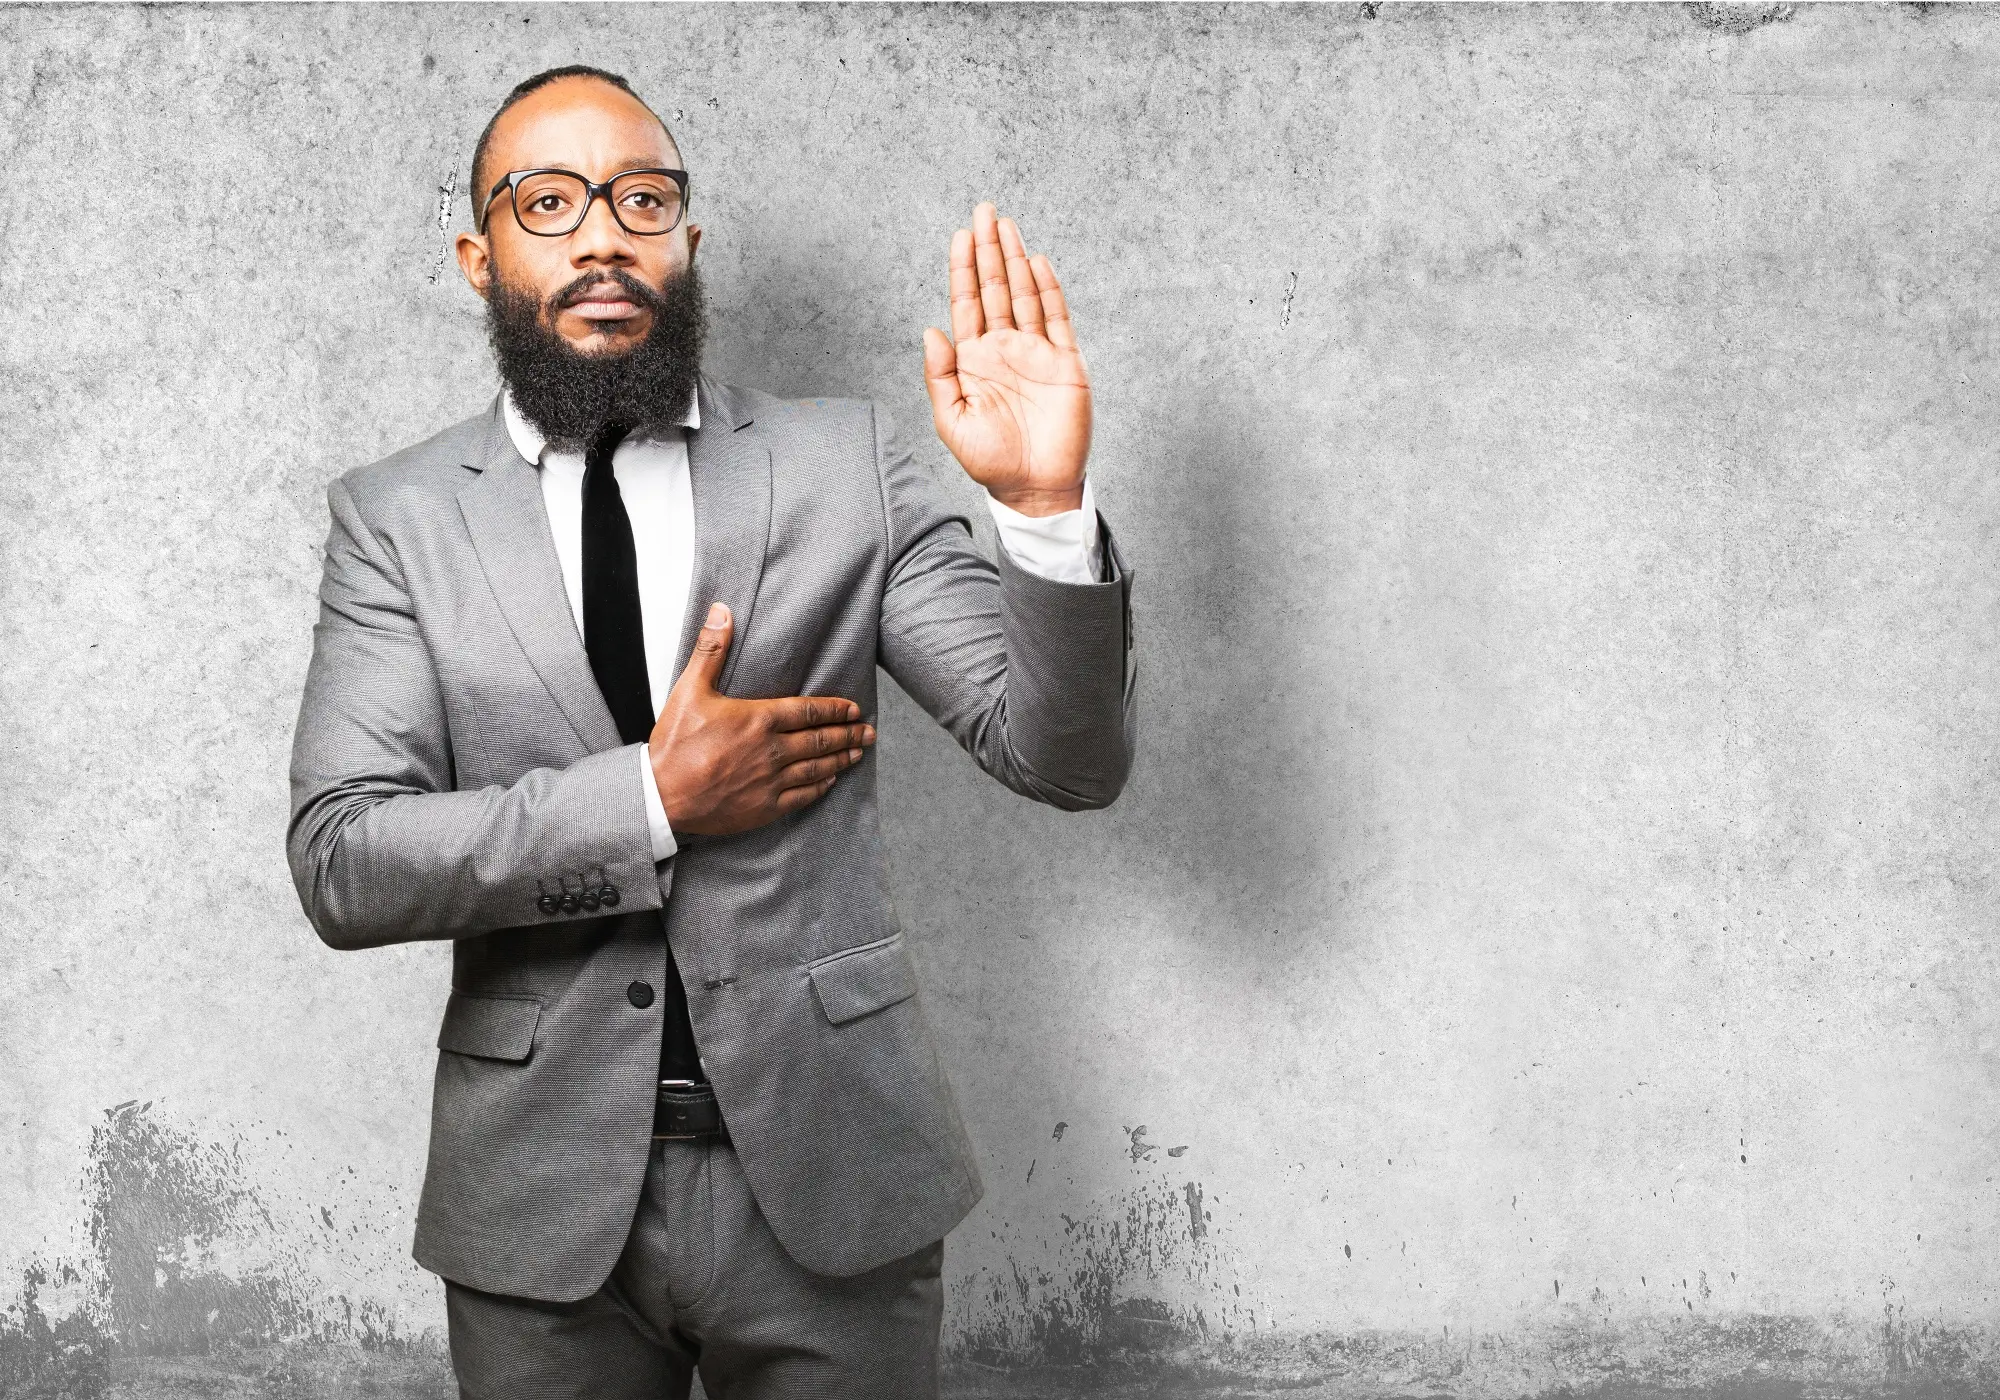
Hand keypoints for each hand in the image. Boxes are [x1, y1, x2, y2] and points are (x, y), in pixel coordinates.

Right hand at [648, 603, 874, 835]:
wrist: (660, 796)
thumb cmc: (674, 743)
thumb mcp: (690, 689)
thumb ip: (711, 650)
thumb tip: (723, 611)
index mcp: (759, 719)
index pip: (809, 711)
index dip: (835, 709)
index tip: (854, 709)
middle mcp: (773, 750)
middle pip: (820, 740)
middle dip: (848, 734)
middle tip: (869, 732)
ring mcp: (771, 781)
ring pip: (817, 768)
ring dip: (841, 759)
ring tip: (858, 753)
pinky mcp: (765, 808)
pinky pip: (802, 797)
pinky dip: (821, 788)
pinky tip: (830, 782)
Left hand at [922, 202, 1090, 516]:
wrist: (1034, 488)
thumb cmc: (990, 461)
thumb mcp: (952, 421)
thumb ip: (940, 377)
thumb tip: (930, 330)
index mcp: (975, 360)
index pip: (967, 303)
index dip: (962, 268)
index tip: (960, 235)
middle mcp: (1005, 349)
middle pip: (995, 288)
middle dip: (988, 249)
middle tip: (984, 210)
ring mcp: (1036, 353)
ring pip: (1024, 295)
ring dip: (1014, 259)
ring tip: (1006, 224)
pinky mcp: (1065, 364)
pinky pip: (1057, 318)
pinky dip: (1048, 289)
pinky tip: (1036, 262)